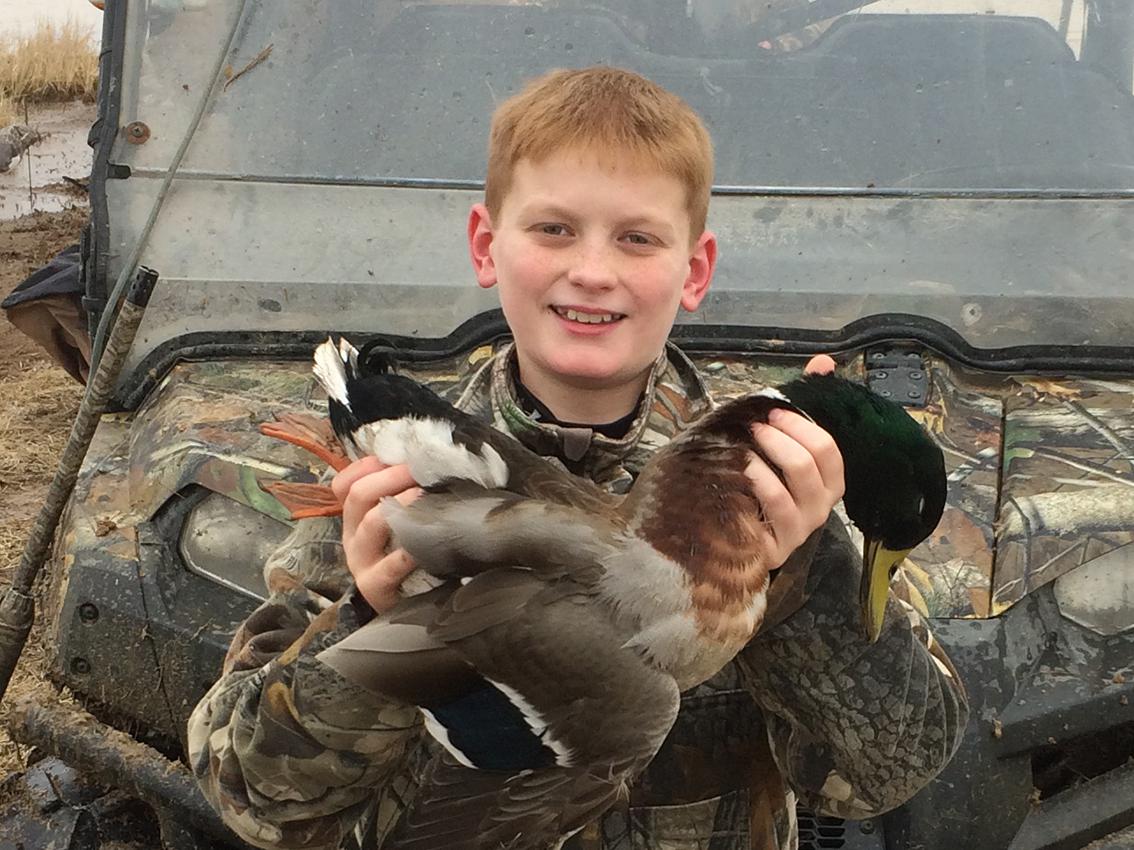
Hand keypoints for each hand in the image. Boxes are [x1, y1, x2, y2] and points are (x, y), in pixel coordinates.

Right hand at [331, 456, 421, 612]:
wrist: (404, 606)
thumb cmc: (405, 560)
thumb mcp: (396, 527)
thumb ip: (400, 498)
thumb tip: (422, 463)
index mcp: (354, 518)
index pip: (343, 484)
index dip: (366, 465)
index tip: (395, 457)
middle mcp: (352, 537)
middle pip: (358, 495)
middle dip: (390, 476)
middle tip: (419, 469)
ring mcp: (362, 562)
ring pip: (371, 523)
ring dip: (400, 504)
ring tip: (424, 494)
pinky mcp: (376, 586)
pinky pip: (390, 565)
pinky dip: (408, 551)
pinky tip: (426, 540)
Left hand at [745, 355, 844, 568]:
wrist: (730, 538)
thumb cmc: (758, 488)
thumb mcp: (779, 447)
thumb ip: (804, 407)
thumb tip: (823, 363)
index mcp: (828, 484)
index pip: (830, 451)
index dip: (804, 426)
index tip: (776, 410)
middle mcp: (820, 508)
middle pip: (812, 461)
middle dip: (784, 434)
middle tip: (757, 424)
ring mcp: (800, 528)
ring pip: (795, 480)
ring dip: (768, 452)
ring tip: (745, 442)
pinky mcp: (777, 545)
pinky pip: (773, 503)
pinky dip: (757, 478)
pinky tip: (739, 468)